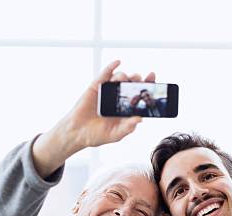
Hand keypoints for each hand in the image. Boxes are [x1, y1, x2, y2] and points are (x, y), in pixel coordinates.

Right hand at [32, 61, 154, 176]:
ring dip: (125, 76)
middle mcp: (119, 98)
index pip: (141, 95)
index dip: (148, 86)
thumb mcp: (115, 134)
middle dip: (138, 80)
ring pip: (120, 78)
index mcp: (126, 109)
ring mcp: (108, 92)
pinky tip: (118, 62)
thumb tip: (139, 119)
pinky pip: (105, 74)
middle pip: (132, 84)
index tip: (154, 79)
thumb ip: (127, 128)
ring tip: (125, 80)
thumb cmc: (97, 135)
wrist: (77, 133)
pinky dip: (111, 67)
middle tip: (141, 79)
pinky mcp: (96, 87)